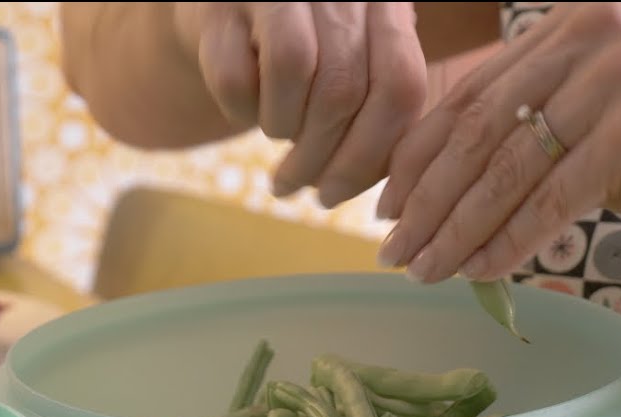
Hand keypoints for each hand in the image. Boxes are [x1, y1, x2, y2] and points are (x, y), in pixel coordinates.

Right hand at [173, 2, 426, 206]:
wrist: (230, 5)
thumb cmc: (303, 44)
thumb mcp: (354, 60)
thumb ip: (378, 103)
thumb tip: (374, 177)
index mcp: (385, 3)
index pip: (400, 85)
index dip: (370, 155)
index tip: (337, 194)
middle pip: (343, 89)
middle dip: (317, 158)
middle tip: (296, 185)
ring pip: (293, 70)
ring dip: (283, 127)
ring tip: (275, 133)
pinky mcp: (220, 5)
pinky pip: (235, 77)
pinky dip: (240, 110)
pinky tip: (244, 107)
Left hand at [375, 2, 620, 283]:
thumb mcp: (597, 116)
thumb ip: (529, 126)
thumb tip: (435, 184)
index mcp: (571, 22)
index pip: (469, 95)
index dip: (417, 157)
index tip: (386, 207)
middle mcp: (591, 34)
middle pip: (478, 132)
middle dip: (427, 200)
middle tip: (395, 251)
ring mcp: (618, 77)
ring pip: (507, 170)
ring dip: (456, 230)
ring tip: (425, 270)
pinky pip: (550, 201)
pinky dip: (507, 242)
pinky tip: (478, 271)